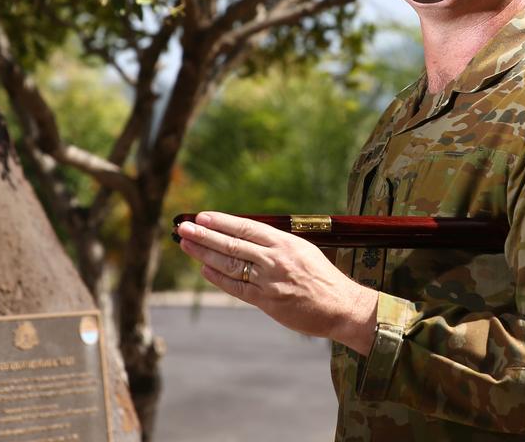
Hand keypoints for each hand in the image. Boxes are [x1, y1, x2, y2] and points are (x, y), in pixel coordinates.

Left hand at [175, 211, 378, 354]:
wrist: (342, 306)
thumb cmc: (322, 277)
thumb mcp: (302, 250)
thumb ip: (275, 244)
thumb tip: (244, 236)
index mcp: (285, 242)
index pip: (246, 227)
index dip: (221, 221)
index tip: (202, 216)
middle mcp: (275, 258)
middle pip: (232, 243)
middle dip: (204, 235)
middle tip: (183, 227)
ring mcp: (269, 280)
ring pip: (230, 264)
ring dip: (204, 254)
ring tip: (186, 245)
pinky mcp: (267, 301)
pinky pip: (236, 287)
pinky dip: (218, 278)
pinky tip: (204, 269)